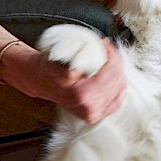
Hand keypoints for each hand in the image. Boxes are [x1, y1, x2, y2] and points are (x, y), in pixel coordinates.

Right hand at [2, 40, 126, 123]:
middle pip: (118, 81)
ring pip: (120, 90)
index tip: (106, 44)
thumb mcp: (64, 57)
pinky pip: (117, 101)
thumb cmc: (49, 70)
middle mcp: (90, 108)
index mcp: (83, 94)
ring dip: (117, 73)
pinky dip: (117, 87)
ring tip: (110, 61)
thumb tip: (104, 49)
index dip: (112, 55)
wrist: (39, 82)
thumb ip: (85, 56)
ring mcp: (93, 114)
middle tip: (108, 50)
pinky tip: (113, 77)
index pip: (111, 72)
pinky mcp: (95, 115)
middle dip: (116, 62)